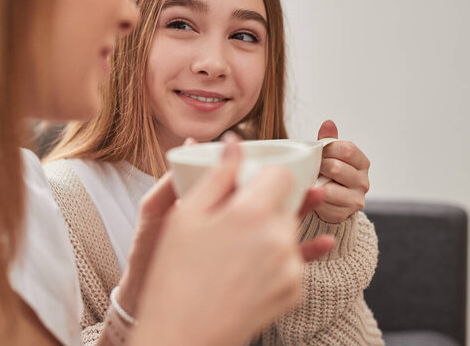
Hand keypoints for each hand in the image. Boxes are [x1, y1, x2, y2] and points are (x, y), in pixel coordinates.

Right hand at [130, 135, 333, 345]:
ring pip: (291, 230)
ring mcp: (290, 268)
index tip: (250, 182)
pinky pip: (295, 259)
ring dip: (273, 228)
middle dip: (267, 201)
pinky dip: (278, 255)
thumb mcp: (185, 217)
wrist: (182, 335)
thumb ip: (216, 175)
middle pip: (287, 201)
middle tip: (239, 214)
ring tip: (239, 243)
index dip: (265, 173)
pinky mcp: (294, 291)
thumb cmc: (174, 275)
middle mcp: (279, 239)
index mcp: (251, 214)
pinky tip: (254, 262)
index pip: (280, 174)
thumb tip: (234, 144)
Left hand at [314, 120, 370, 222]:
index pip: (347, 149)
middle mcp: (363, 181)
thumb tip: (328, 123)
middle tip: (311, 168)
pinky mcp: (345, 212)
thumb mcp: (330, 154)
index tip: (319, 153)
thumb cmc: (329, 173)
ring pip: (330, 188)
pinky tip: (313, 193)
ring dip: (316, 183)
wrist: (329, 201)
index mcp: (362, 162)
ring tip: (311, 180)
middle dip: (319, 167)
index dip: (328, 149)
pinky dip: (315, 197)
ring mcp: (356, 198)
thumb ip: (329, 140)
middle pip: (337, 168)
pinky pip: (324, 203)